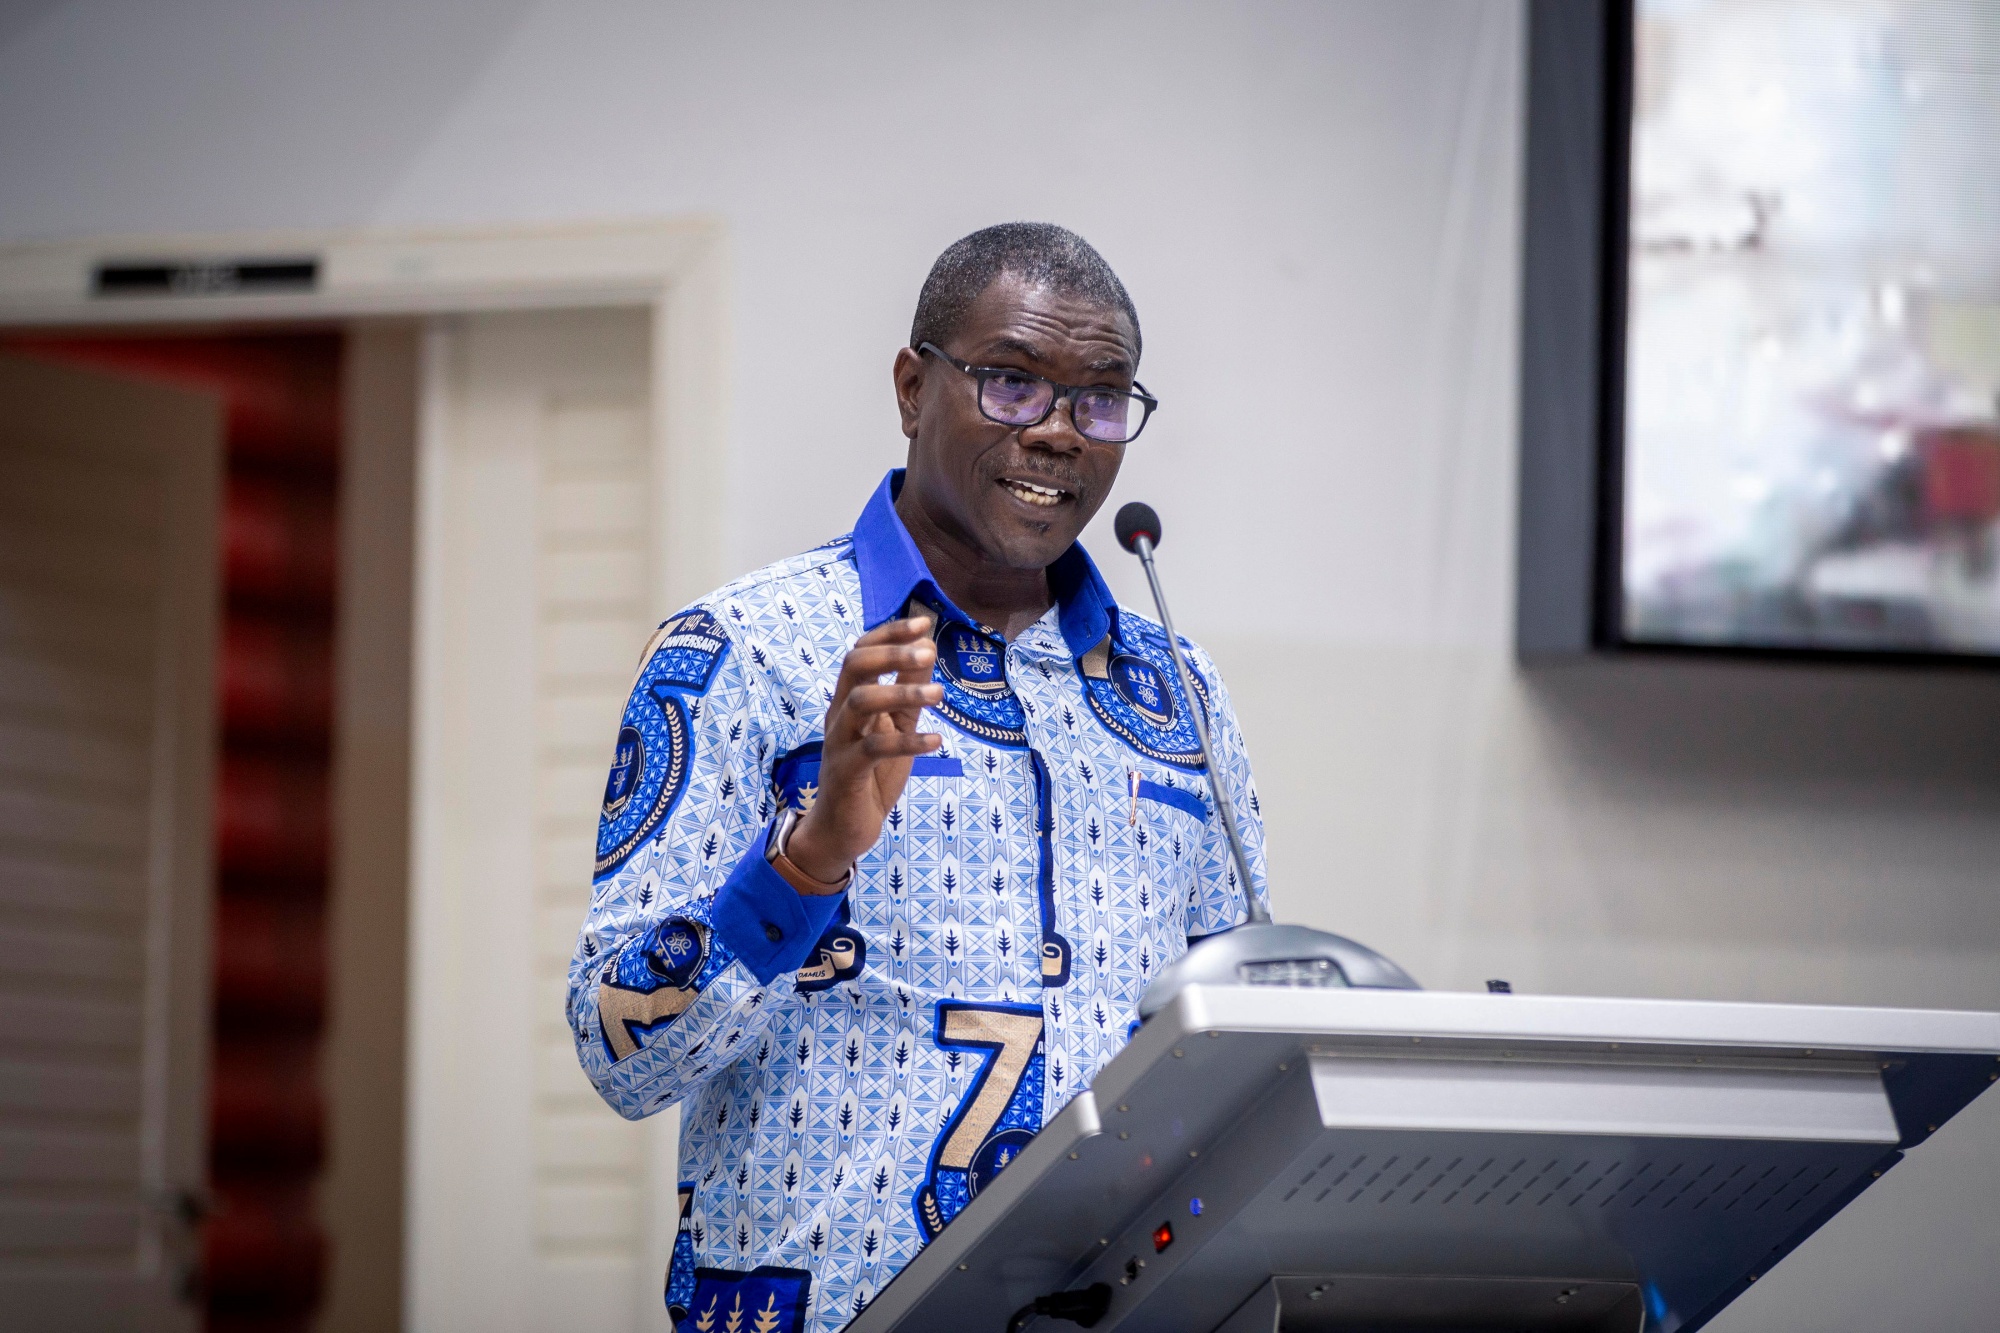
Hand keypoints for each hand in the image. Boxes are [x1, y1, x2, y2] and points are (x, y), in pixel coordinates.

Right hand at [784, 616, 941, 888]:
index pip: (861, 652)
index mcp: (849, 699)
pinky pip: (874, 749)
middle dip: (891, 652)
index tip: (925, 623)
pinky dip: (908, 742)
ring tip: (940, 695)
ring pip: (861, 701)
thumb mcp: (896, 727)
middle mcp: (840, 714)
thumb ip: (908, 694)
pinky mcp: (847, 771)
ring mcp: (840, 741)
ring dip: (902, 693)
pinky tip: (936, 740)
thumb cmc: (871, 775)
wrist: (844, 828)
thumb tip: (927, 652)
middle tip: (928, 651)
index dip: (890, 634)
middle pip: (854, 666)